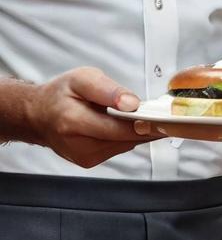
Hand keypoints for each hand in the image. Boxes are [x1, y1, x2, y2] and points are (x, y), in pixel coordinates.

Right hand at [26, 67, 162, 168]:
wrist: (39, 115)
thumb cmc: (61, 94)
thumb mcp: (83, 78)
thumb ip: (109, 90)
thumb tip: (132, 104)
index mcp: (72, 121)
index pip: (118, 128)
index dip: (144, 124)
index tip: (164, 118)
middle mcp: (77, 144)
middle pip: (125, 139)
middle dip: (147, 127)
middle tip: (164, 116)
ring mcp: (83, 156)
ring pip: (125, 145)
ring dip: (138, 132)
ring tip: (142, 116)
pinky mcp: (88, 161)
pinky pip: (119, 148)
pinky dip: (126, 136)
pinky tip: (124, 125)